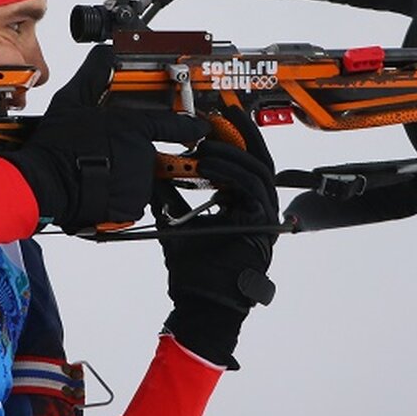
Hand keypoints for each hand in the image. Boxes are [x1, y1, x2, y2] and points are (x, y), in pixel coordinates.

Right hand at [0, 46, 208, 229]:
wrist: (46, 184)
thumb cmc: (58, 145)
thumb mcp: (72, 101)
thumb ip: (94, 74)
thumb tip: (105, 53)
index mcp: (134, 128)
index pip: (174, 124)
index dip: (190, 125)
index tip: (200, 127)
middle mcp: (142, 154)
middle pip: (145, 152)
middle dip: (127, 152)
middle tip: (101, 153)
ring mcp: (139, 181)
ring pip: (138, 176)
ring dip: (122, 174)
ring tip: (95, 170)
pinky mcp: (132, 204)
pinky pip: (131, 198)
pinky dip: (118, 195)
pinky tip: (98, 186)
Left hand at [151, 106, 279, 368]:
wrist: (201, 304)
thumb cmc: (194, 271)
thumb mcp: (176, 222)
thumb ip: (170, 198)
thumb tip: (151, 172)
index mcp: (242, 205)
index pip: (245, 161)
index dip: (234, 136)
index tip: (216, 115)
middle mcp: (258, 207)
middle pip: (258, 158)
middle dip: (241, 132)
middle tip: (222, 111)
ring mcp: (265, 216)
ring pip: (257, 169)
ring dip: (231, 151)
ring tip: (206, 141)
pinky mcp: (263, 224)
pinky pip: (252, 188)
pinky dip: (230, 172)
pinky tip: (208, 163)